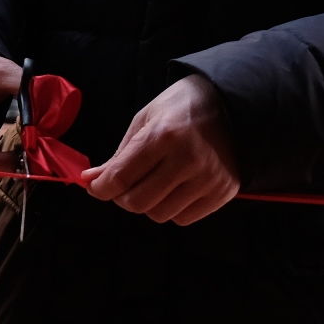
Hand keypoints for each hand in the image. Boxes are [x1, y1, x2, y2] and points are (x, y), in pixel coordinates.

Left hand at [82, 74, 239, 225]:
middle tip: (122, 186)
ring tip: (151, 183)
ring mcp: (208, 179)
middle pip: (138, 202)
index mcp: (163, 135)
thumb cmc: (180, 108)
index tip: (94, 187)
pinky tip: (174, 189)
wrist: (231, 105)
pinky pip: (183, 219)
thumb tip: (92, 181)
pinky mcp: (223, 193)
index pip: (122, 176)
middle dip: (121, 198)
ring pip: (160, 215)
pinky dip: (171, 209)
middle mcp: (188, 159)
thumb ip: (119, 155)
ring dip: (147, 204)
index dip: (100, 188)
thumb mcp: (144, 120)